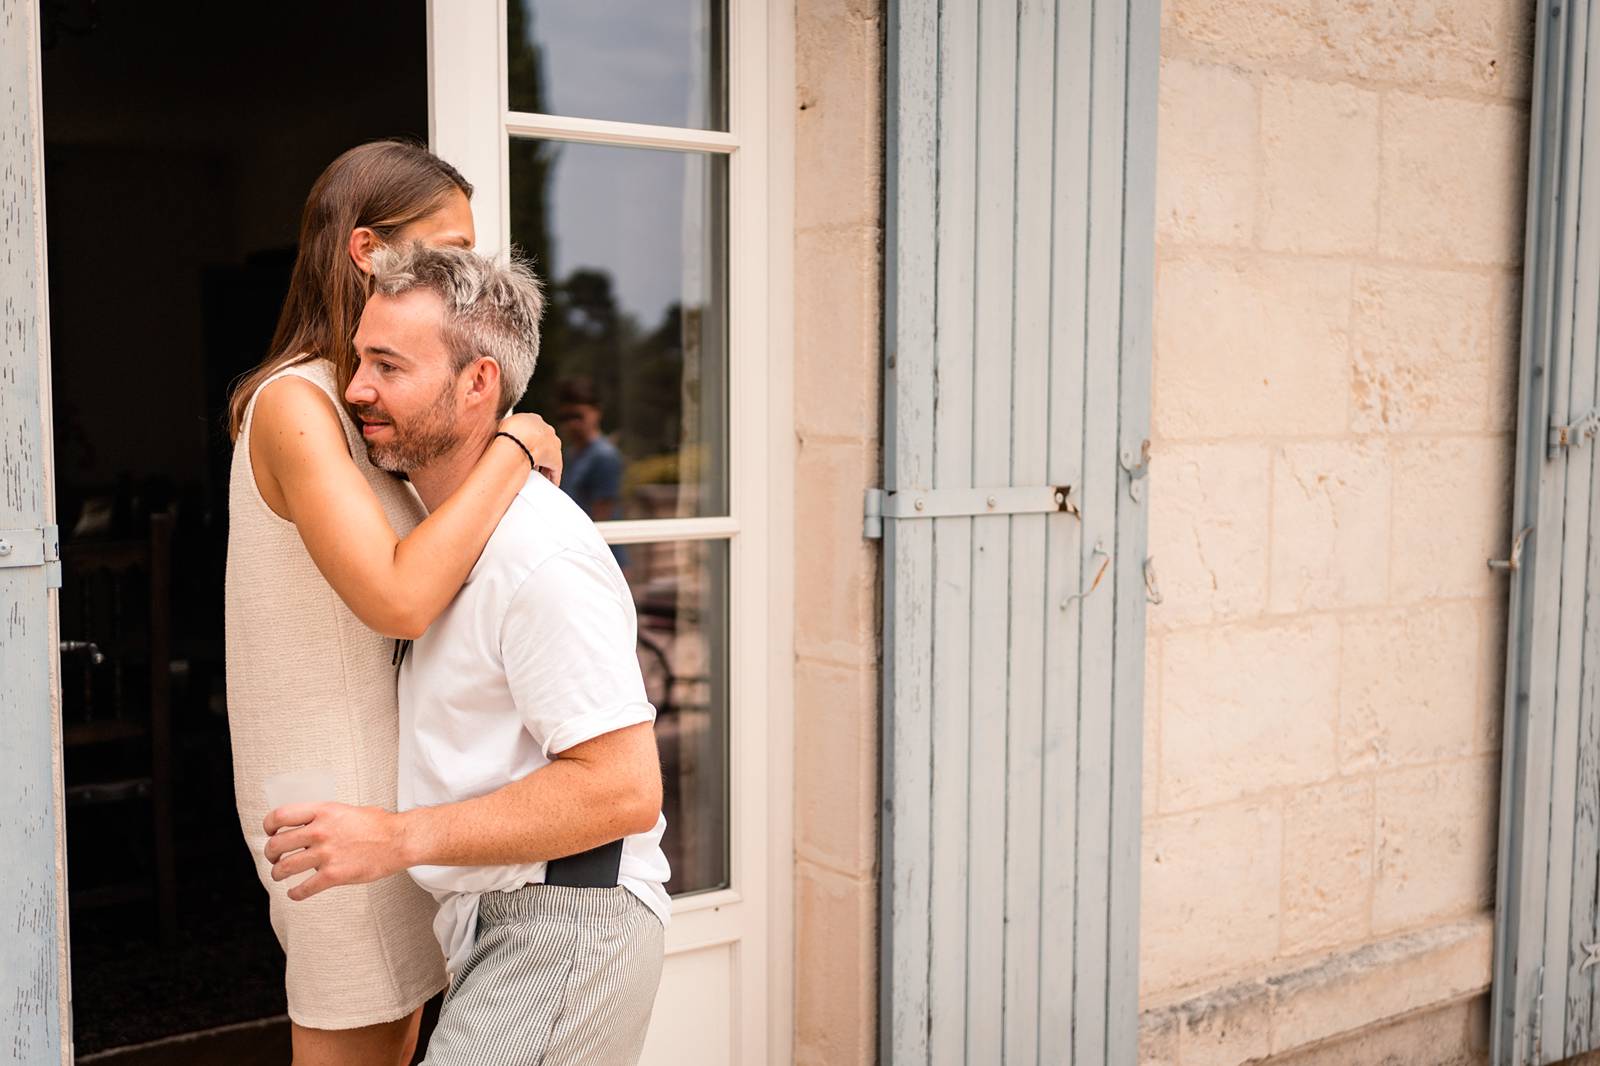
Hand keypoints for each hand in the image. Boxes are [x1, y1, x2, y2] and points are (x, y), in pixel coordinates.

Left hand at [262, 802, 407, 900]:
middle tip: (274, 858)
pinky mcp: (333, 875)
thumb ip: (324, 817)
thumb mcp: (346, 810)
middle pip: (277, 844)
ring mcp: (326, 854)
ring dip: (278, 873)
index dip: (269, 826)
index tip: (270, 832)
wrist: (399, 840)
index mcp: (322, 812)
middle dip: (271, 854)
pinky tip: (295, 893)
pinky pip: (304, 888)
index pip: (280, 816)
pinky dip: (295, 893)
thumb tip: (307, 825)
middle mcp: (320, 831)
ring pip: (285, 868)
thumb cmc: (378, 825)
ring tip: (280, 875)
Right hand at [499, 411, 562, 486]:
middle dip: (540, 454)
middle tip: (532, 465)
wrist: (518, 439)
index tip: (525, 450)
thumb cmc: (506, 433)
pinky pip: (555, 470)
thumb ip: (507, 430)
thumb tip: (502, 437)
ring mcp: (553, 444)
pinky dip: (552, 477)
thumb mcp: (503, 425)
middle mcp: (546, 430)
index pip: (535, 432)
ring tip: (539, 477)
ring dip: (546, 467)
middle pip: (545, 444)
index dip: (530, 442)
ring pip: (550, 458)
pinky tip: (550, 483)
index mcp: (533, 419)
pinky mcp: (556, 459)